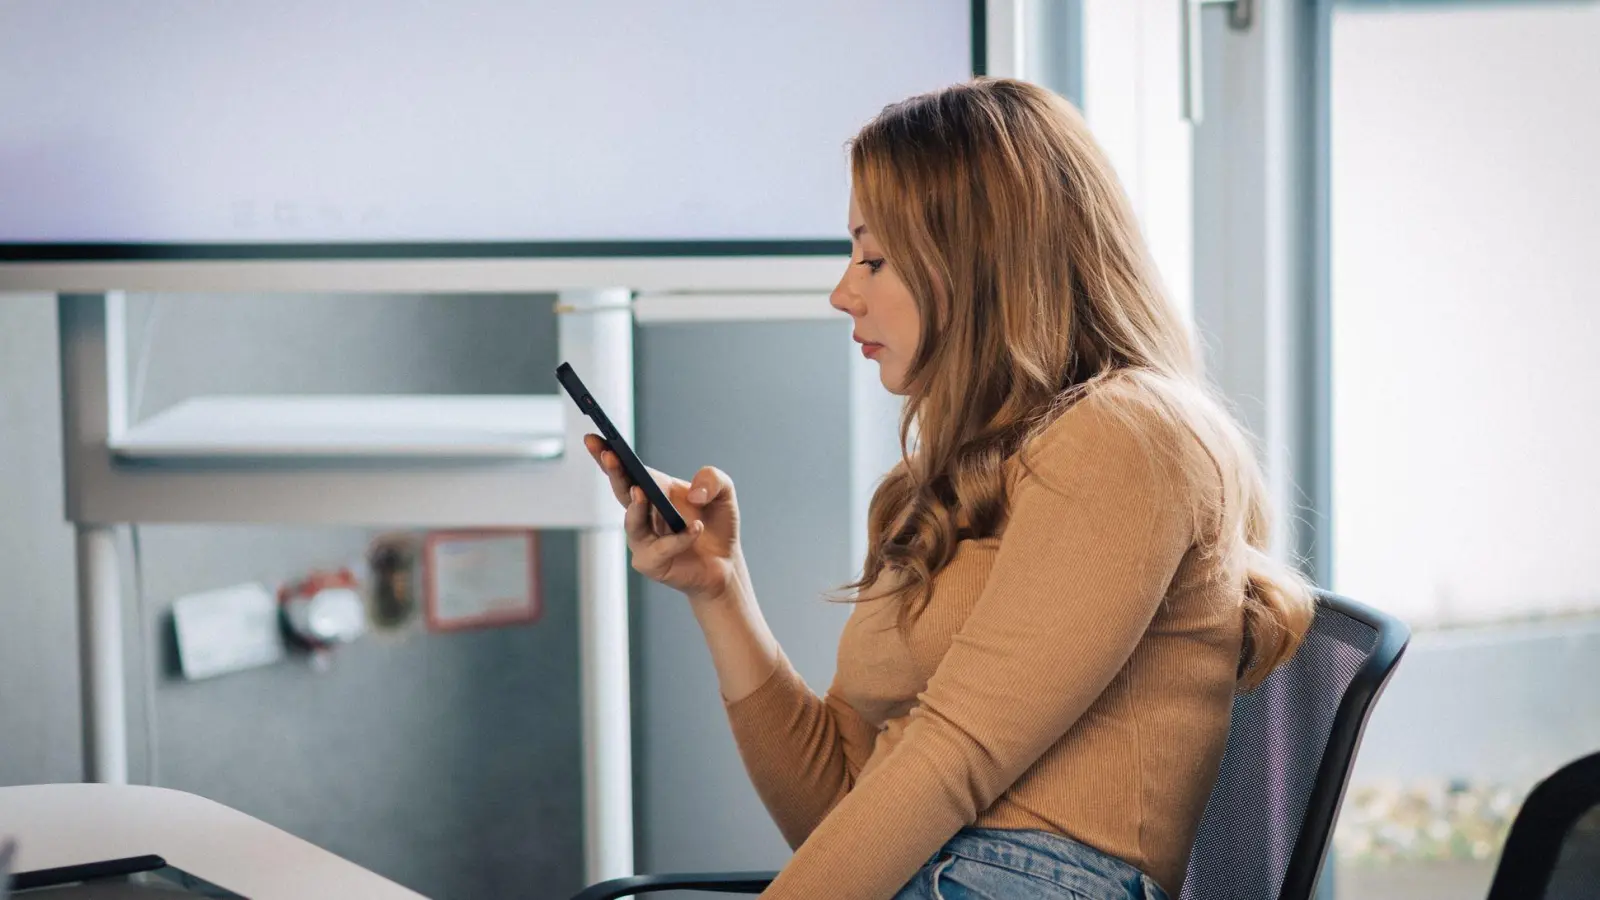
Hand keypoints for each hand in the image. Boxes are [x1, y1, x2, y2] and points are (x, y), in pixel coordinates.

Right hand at [583, 434, 746, 602]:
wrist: (726, 563)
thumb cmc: (717, 525)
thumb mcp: (724, 492)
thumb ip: (713, 479)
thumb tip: (693, 493)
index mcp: (654, 490)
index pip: (626, 469)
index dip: (606, 453)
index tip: (592, 437)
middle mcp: (643, 513)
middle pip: (622, 490)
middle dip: (614, 472)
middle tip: (610, 455)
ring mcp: (643, 539)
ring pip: (632, 522)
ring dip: (636, 507)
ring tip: (640, 491)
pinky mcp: (651, 563)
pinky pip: (661, 549)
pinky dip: (679, 539)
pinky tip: (695, 528)